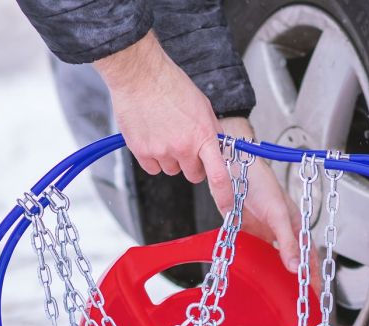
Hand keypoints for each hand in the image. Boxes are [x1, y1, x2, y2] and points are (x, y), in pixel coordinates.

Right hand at [94, 32, 232, 214]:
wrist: (140, 74)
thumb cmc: (170, 85)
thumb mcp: (202, 106)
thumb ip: (211, 132)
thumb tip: (218, 149)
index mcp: (203, 135)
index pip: (219, 176)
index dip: (225, 197)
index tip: (229, 208)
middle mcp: (183, 147)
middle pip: (193, 175)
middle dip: (193, 164)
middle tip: (185, 144)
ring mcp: (162, 151)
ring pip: (172, 171)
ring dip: (171, 159)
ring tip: (165, 133)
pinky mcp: (142, 152)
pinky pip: (153, 168)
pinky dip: (153, 158)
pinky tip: (152, 137)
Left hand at [219, 117, 320, 290]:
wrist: (232, 167)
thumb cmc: (259, 181)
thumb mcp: (278, 214)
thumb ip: (287, 241)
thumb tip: (295, 266)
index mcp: (294, 225)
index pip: (308, 256)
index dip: (312, 275)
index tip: (315, 294)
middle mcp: (279, 231)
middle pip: (292, 261)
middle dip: (298, 281)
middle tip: (300, 302)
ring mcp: (262, 233)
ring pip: (272, 260)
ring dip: (277, 276)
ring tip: (281, 295)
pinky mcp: (245, 232)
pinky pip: (252, 254)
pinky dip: (255, 266)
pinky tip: (256, 276)